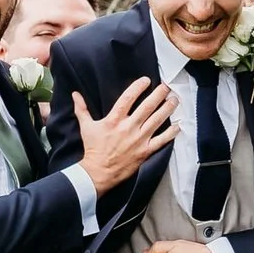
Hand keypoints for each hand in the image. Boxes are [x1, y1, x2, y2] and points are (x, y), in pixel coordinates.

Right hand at [75, 76, 176, 194]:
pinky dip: (171, 133)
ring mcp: (139, 139)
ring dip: (167, 109)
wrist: (98, 172)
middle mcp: (129, 127)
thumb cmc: (93, 149)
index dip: (138, 87)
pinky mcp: (145, 151)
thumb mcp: (86, 127)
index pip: (128, 98)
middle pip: (147, 107)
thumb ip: (82, 109)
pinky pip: (161, 140)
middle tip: (166, 86)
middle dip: (159, 95)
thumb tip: (75, 94)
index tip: (146, 80)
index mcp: (114, 119)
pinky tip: (178, 125)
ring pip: (157, 120)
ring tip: (175, 99)